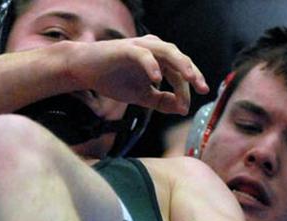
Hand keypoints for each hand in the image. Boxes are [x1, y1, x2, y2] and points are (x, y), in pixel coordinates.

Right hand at [67, 35, 208, 115]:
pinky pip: (143, 54)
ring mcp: (141, 46)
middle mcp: (154, 49)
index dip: (186, 90)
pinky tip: (157, 78)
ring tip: (189, 78)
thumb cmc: (112, 80)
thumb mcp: (140, 96)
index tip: (186, 108)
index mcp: (159, 60)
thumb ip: (160, 101)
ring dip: (180, 64)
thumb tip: (182, 108)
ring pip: (167, 52)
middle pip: (179, 61)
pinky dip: (152, 65)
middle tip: (202, 89)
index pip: (178, 74)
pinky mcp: (126, 48)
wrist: (84, 70)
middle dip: (192, 74)